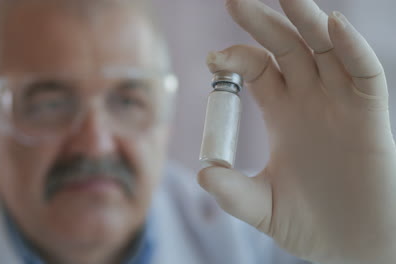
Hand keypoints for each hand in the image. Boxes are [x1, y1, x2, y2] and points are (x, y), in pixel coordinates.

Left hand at [198, 0, 395, 262]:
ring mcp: (340, 102)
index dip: (236, 58)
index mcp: (281, 113)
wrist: (356, 244)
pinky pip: (364, 71)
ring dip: (305, 19)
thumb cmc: (311, 224)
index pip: (257, 68)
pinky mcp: (371, 114)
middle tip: (234, 2)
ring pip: (324, 48)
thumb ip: (234, 192)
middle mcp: (310, 99)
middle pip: (285, 47)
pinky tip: (333, 25)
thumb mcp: (263, 207)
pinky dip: (352, 48)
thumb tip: (203, 175)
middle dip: (262, 23)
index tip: (211, 59)